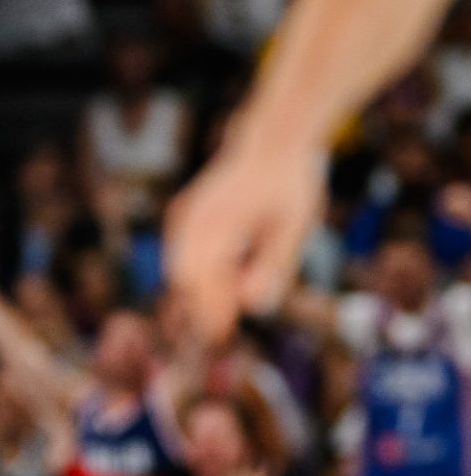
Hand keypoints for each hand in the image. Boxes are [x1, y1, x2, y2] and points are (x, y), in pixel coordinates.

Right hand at [164, 144, 320, 346]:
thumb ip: (275, 266)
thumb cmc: (291, 183)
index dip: (211, 308)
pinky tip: (218, 284)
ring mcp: (184, 214)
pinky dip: (195, 274)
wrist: (273, 140)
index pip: (205, 276)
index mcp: (219, 219)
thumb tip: (254, 308)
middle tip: (220, 331)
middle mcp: (193, 217)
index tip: (223, 334)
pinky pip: (181, 253)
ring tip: (219, 313)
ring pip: (179, 265)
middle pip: (185, 274)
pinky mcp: (184, 215)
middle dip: (200, 304)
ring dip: (196, 291)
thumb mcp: (295, 226)